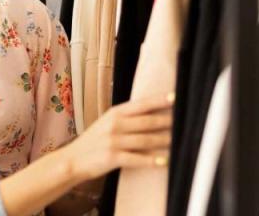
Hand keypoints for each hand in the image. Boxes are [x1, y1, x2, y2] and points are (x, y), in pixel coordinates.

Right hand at [59, 94, 174, 181]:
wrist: (73, 159)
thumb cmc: (94, 141)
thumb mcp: (107, 123)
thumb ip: (127, 118)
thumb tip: (152, 114)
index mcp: (115, 113)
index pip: (142, 104)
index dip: (160, 100)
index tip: (176, 97)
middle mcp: (115, 125)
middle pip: (147, 122)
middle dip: (168, 121)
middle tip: (185, 120)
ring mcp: (114, 141)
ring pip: (146, 140)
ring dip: (164, 141)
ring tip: (179, 141)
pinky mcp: (113, 157)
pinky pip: (137, 159)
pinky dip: (151, 161)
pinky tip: (164, 162)